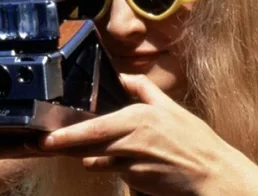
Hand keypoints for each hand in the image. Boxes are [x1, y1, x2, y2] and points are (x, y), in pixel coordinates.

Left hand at [38, 74, 230, 195]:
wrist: (211, 174)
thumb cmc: (192, 139)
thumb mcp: (169, 106)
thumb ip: (143, 88)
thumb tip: (124, 75)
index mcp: (136, 120)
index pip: (92, 129)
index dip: (66, 136)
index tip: (47, 139)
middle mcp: (128, 143)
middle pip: (84, 148)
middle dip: (64, 146)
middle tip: (47, 143)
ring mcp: (129, 165)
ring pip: (94, 161)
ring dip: (87, 155)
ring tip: (86, 147)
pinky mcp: (132, 181)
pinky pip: (110, 171)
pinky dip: (106, 164)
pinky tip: (115, 157)